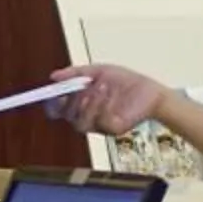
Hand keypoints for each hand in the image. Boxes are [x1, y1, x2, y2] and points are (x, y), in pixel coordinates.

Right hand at [52, 64, 171, 136]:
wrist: (150, 91)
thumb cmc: (126, 82)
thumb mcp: (100, 71)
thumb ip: (76, 73)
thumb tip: (54, 76)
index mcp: (81, 104)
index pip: (58, 110)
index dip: (52, 104)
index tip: (52, 93)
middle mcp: (88, 117)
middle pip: (68, 117)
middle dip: (72, 101)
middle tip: (81, 88)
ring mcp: (100, 126)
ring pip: (81, 123)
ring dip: (89, 104)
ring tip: (102, 86)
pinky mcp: (113, 130)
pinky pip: (100, 123)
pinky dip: (104, 107)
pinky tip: (112, 95)